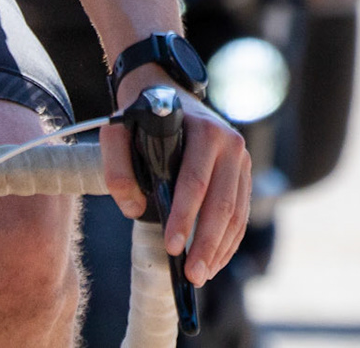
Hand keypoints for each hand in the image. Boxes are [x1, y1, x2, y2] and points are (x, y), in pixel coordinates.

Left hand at [100, 72, 250, 286]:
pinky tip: (215, 258)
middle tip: (191, 275)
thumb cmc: (138, 114)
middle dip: (205, 244)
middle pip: (221, 204)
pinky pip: (240, 211)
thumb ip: (117, 170)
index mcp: (204, 131)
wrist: (162, 85)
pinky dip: (229, 239)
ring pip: (236, 213)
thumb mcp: (116, 132)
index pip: (194, 183)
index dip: (184, 218)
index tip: (171, 246)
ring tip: (202, 274)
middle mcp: (230, 143)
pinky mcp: (243, 171)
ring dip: (220, 248)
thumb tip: (134, 210)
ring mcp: (241, 158)